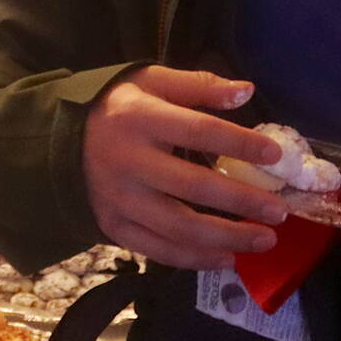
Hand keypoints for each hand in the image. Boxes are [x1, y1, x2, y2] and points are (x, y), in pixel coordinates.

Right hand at [80, 67, 288, 269]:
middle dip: (242, 202)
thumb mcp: (152, 81)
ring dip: (226, 237)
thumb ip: (199, 85)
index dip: (239, 144)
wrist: (61, 139)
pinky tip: (226, 257)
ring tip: (264, 240)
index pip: (197, 131)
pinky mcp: (113, 226)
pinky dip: (195, 259)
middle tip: (279, 213)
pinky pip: (157, 250)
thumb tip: (246, 91)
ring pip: (178, 226)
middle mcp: (128, 162)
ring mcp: (119, 199)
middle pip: (193, 187)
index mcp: (140, 119)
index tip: (275, 155)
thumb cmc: (119, 106)